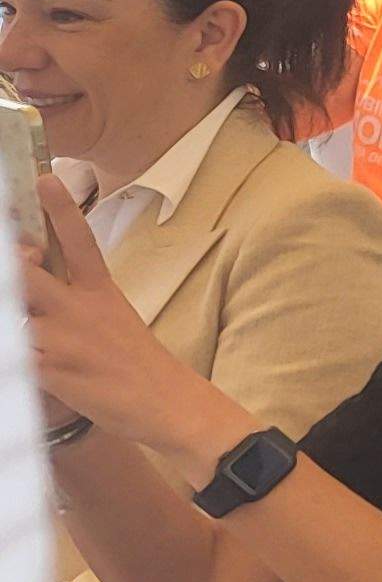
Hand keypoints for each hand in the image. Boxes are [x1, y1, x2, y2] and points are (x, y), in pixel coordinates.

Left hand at [23, 187, 229, 450]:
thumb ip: (74, 300)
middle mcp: (80, 308)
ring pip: (12, 313)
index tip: (44, 178)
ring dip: (10, 317)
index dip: (60, 208)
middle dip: (9, 261)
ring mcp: (65, 338)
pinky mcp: (51, 370)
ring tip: (20, 325)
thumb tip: (34, 283)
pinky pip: (13, 354)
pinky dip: (12, 356)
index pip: (79, 240)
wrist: (166, 403)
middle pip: (26, 271)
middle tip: (11, 257)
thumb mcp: (113, 318)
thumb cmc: (136, 363)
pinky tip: (20, 360)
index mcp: (101, 291)